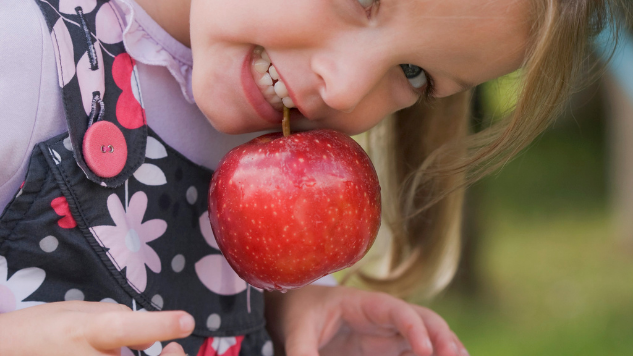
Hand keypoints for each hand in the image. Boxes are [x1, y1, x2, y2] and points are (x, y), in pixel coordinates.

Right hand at [0, 301, 193, 355]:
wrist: (5, 355)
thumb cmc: (41, 330)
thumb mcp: (78, 311)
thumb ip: (117, 317)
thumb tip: (149, 331)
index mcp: (85, 331)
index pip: (125, 329)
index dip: (159, 325)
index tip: (186, 322)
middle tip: (176, 350)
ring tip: (165, 355)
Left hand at [265, 285, 467, 355]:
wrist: (299, 309)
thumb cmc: (300, 314)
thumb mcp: (297, 331)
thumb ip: (302, 351)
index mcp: (365, 305)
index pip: (399, 312)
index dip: (414, 329)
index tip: (425, 351)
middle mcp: (384, 317)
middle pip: (424, 320)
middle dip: (443, 337)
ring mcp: (389, 333)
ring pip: (428, 336)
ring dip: (446, 347)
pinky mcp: (387, 348)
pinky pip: (417, 352)